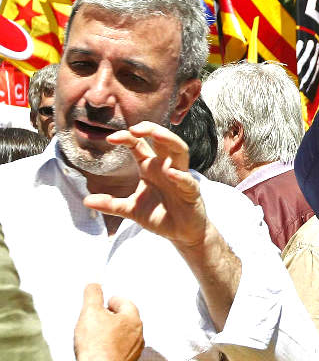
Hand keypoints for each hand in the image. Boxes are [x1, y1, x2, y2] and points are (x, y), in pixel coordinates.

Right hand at [74, 283, 143, 360]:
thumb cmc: (96, 343)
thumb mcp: (90, 312)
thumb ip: (93, 295)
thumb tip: (94, 285)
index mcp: (133, 319)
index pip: (125, 303)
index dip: (113, 301)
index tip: (106, 302)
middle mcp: (138, 334)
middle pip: (127, 319)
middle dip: (114, 317)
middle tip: (101, 317)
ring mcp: (134, 350)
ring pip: (126, 336)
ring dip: (115, 333)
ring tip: (100, 334)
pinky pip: (121, 351)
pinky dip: (113, 348)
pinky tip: (101, 350)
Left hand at [82, 122, 208, 249]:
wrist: (180, 233)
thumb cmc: (158, 215)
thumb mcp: (130, 209)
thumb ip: (110, 204)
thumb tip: (86, 200)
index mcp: (150, 167)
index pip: (139, 145)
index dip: (127, 138)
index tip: (110, 138)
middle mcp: (165, 167)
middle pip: (163, 140)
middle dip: (151, 129)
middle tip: (135, 128)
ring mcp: (180, 178)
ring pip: (180, 151)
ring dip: (170, 140)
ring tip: (157, 134)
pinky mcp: (191, 192)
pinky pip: (188, 181)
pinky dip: (181, 176)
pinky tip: (172, 173)